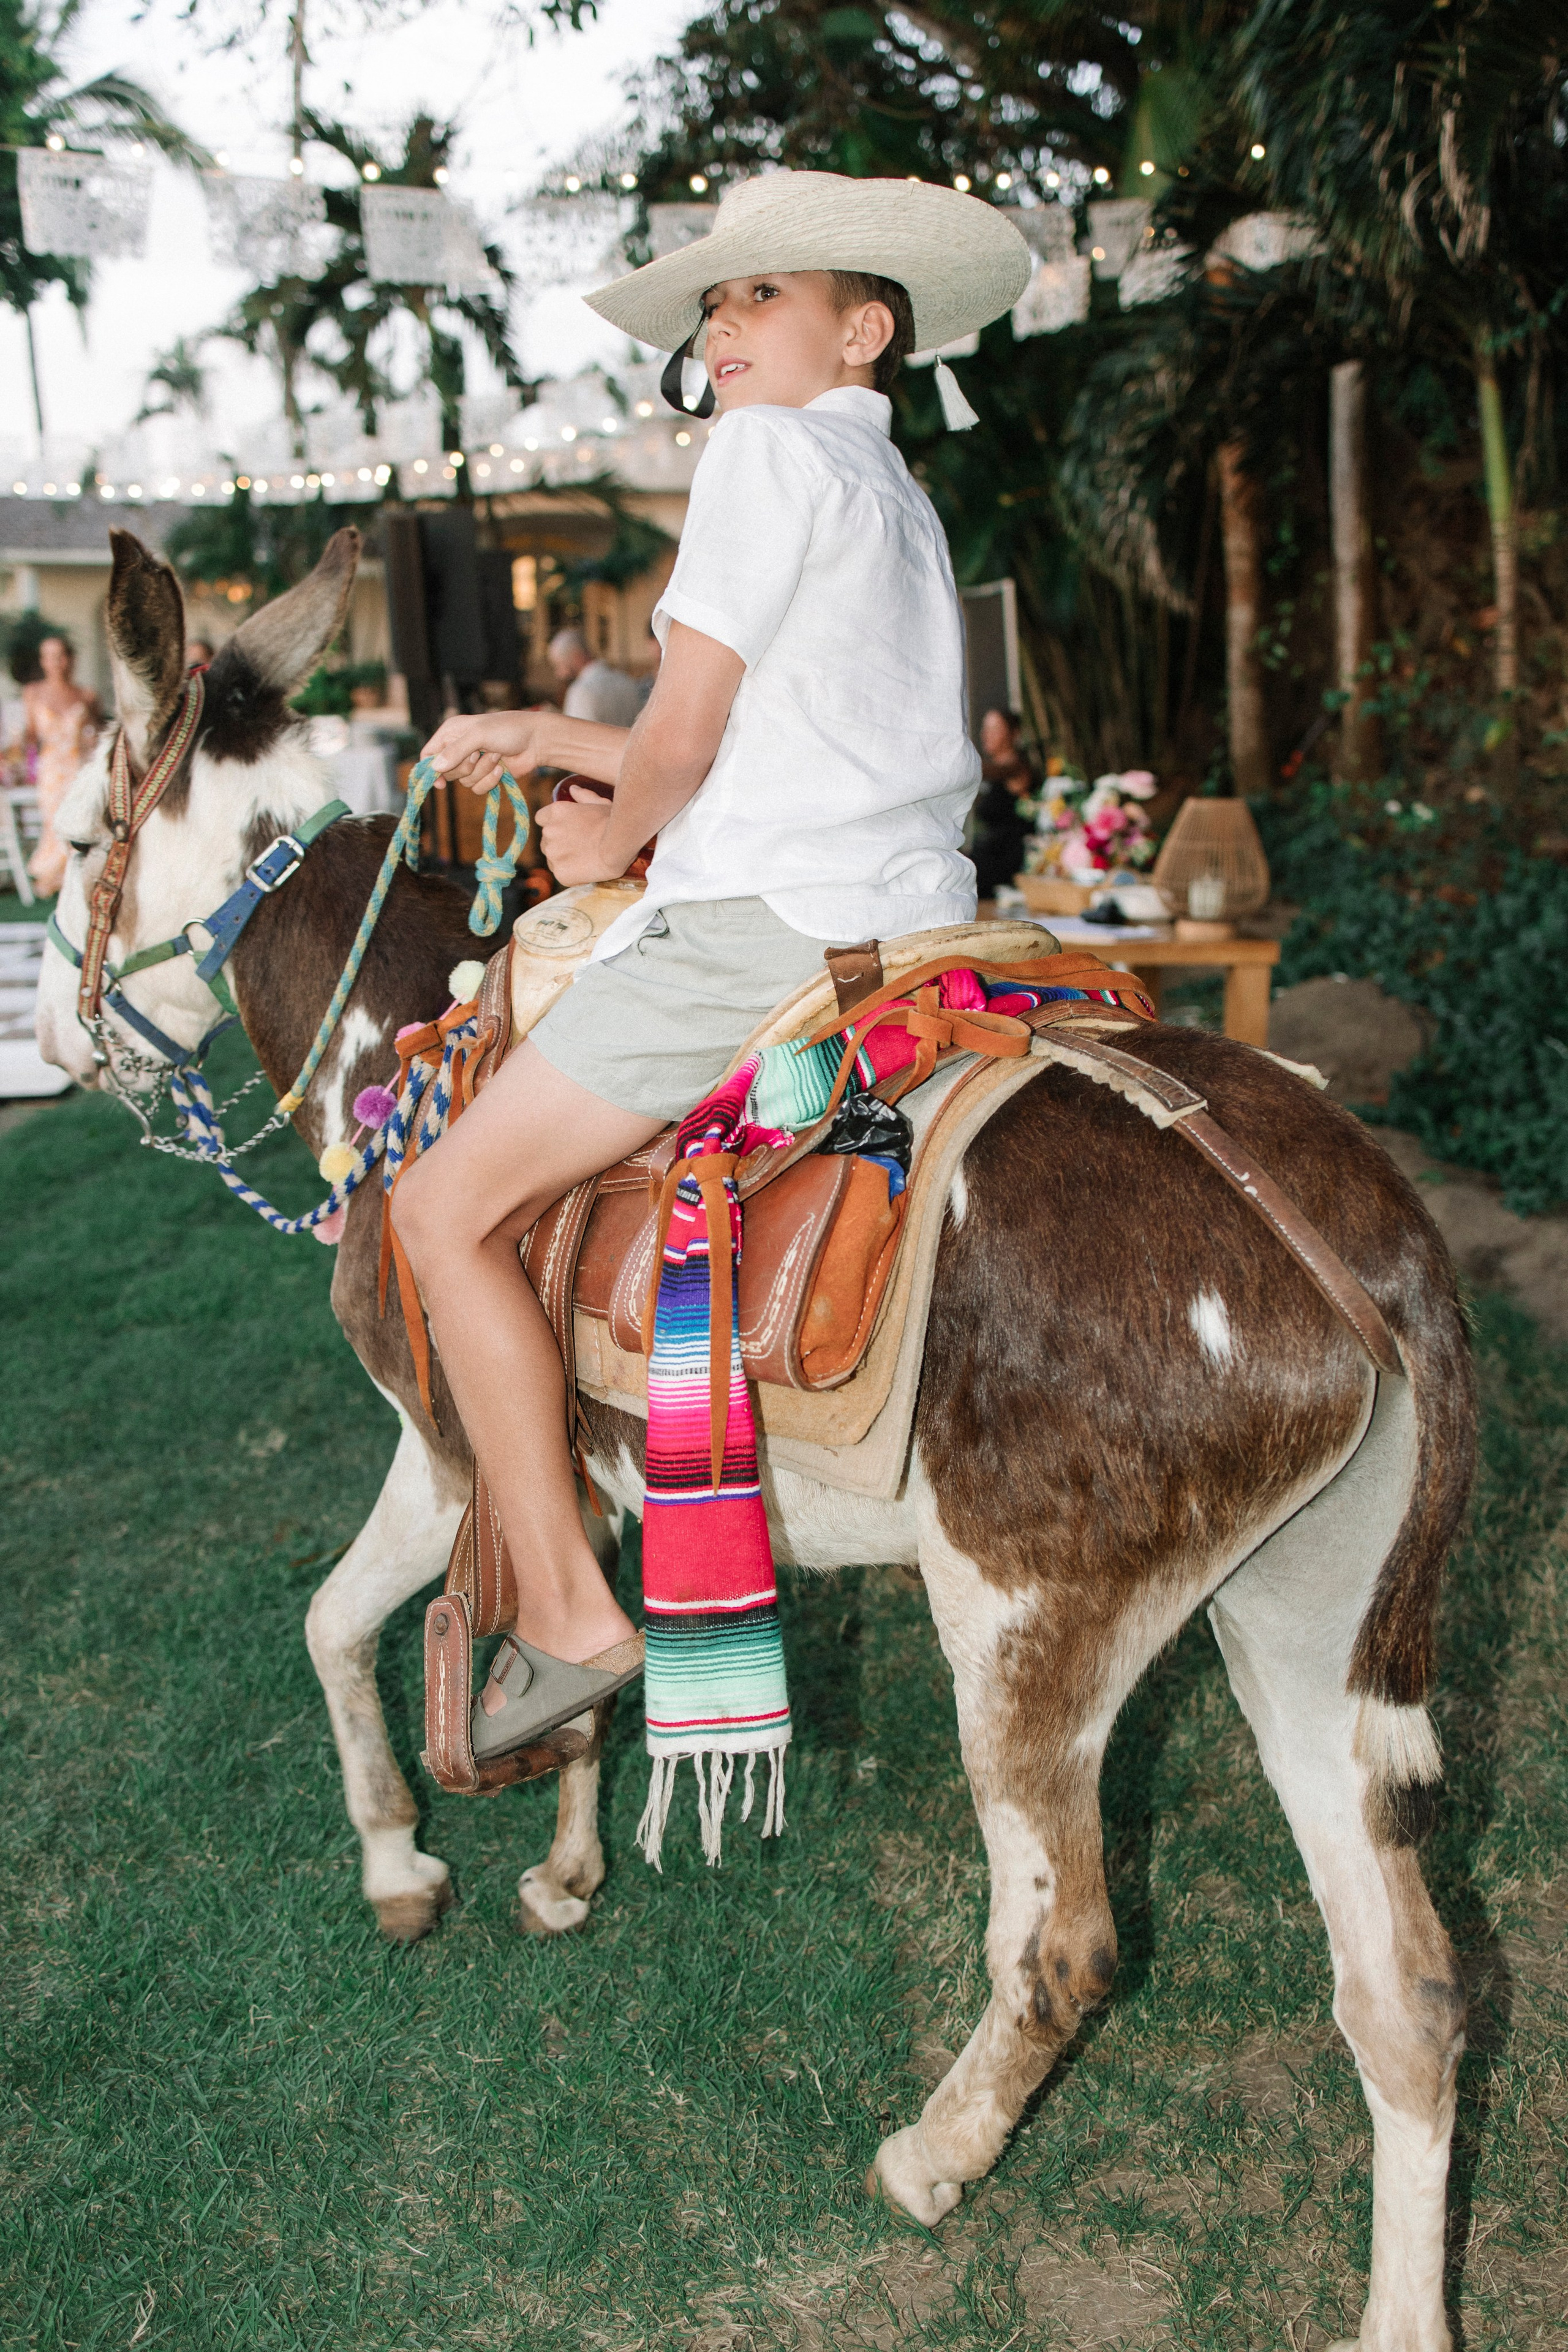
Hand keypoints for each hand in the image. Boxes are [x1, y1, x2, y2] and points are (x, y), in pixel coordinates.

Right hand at [420, 709, 553, 795]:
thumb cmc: (508, 730)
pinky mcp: (486, 775)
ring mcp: (473, 763)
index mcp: (451, 732)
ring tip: (496, 756)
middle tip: (479, 753)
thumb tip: (435, 768)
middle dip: (465, 766)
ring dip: (482, 772)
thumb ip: (456, 751)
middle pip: (446, 772)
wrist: (536, 741)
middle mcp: (459, 748)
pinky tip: (501, 768)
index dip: (430, 769)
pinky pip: (478, 788)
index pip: (428, 754)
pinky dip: (490, 781)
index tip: (440, 781)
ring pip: (464, 782)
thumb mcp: (479, 735)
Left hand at [536, 785, 625, 885]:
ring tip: (584, 858)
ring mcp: (553, 853)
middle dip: (558, 842)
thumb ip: (583, 796)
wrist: (620, 846)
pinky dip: (571, 873)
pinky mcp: (560, 872)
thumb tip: (573, 788)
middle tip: (580, 845)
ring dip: (563, 857)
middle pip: (546, 839)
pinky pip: (560, 873)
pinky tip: (586, 869)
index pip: (541, 819)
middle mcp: (549, 831)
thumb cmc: (613, 822)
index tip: (567, 830)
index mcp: (555, 812)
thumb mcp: (599, 803)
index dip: (553, 825)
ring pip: (551, 857)